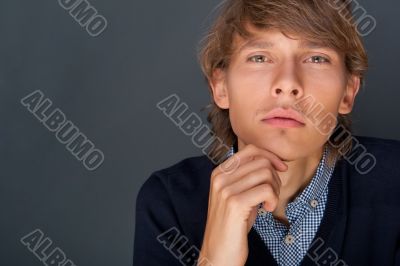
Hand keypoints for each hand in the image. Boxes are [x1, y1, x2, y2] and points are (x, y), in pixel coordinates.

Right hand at [198, 144, 287, 265]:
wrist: (219, 253)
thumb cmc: (233, 225)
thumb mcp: (238, 194)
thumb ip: (248, 176)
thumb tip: (271, 160)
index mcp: (219, 172)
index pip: (250, 150)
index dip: (271, 156)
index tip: (281, 168)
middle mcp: (220, 177)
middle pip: (261, 161)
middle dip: (275, 177)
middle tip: (272, 195)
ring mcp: (225, 190)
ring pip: (266, 173)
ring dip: (275, 189)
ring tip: (269, 203)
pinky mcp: (235, 203)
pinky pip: (266, 190)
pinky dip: (273, 200)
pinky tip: (268, 210)